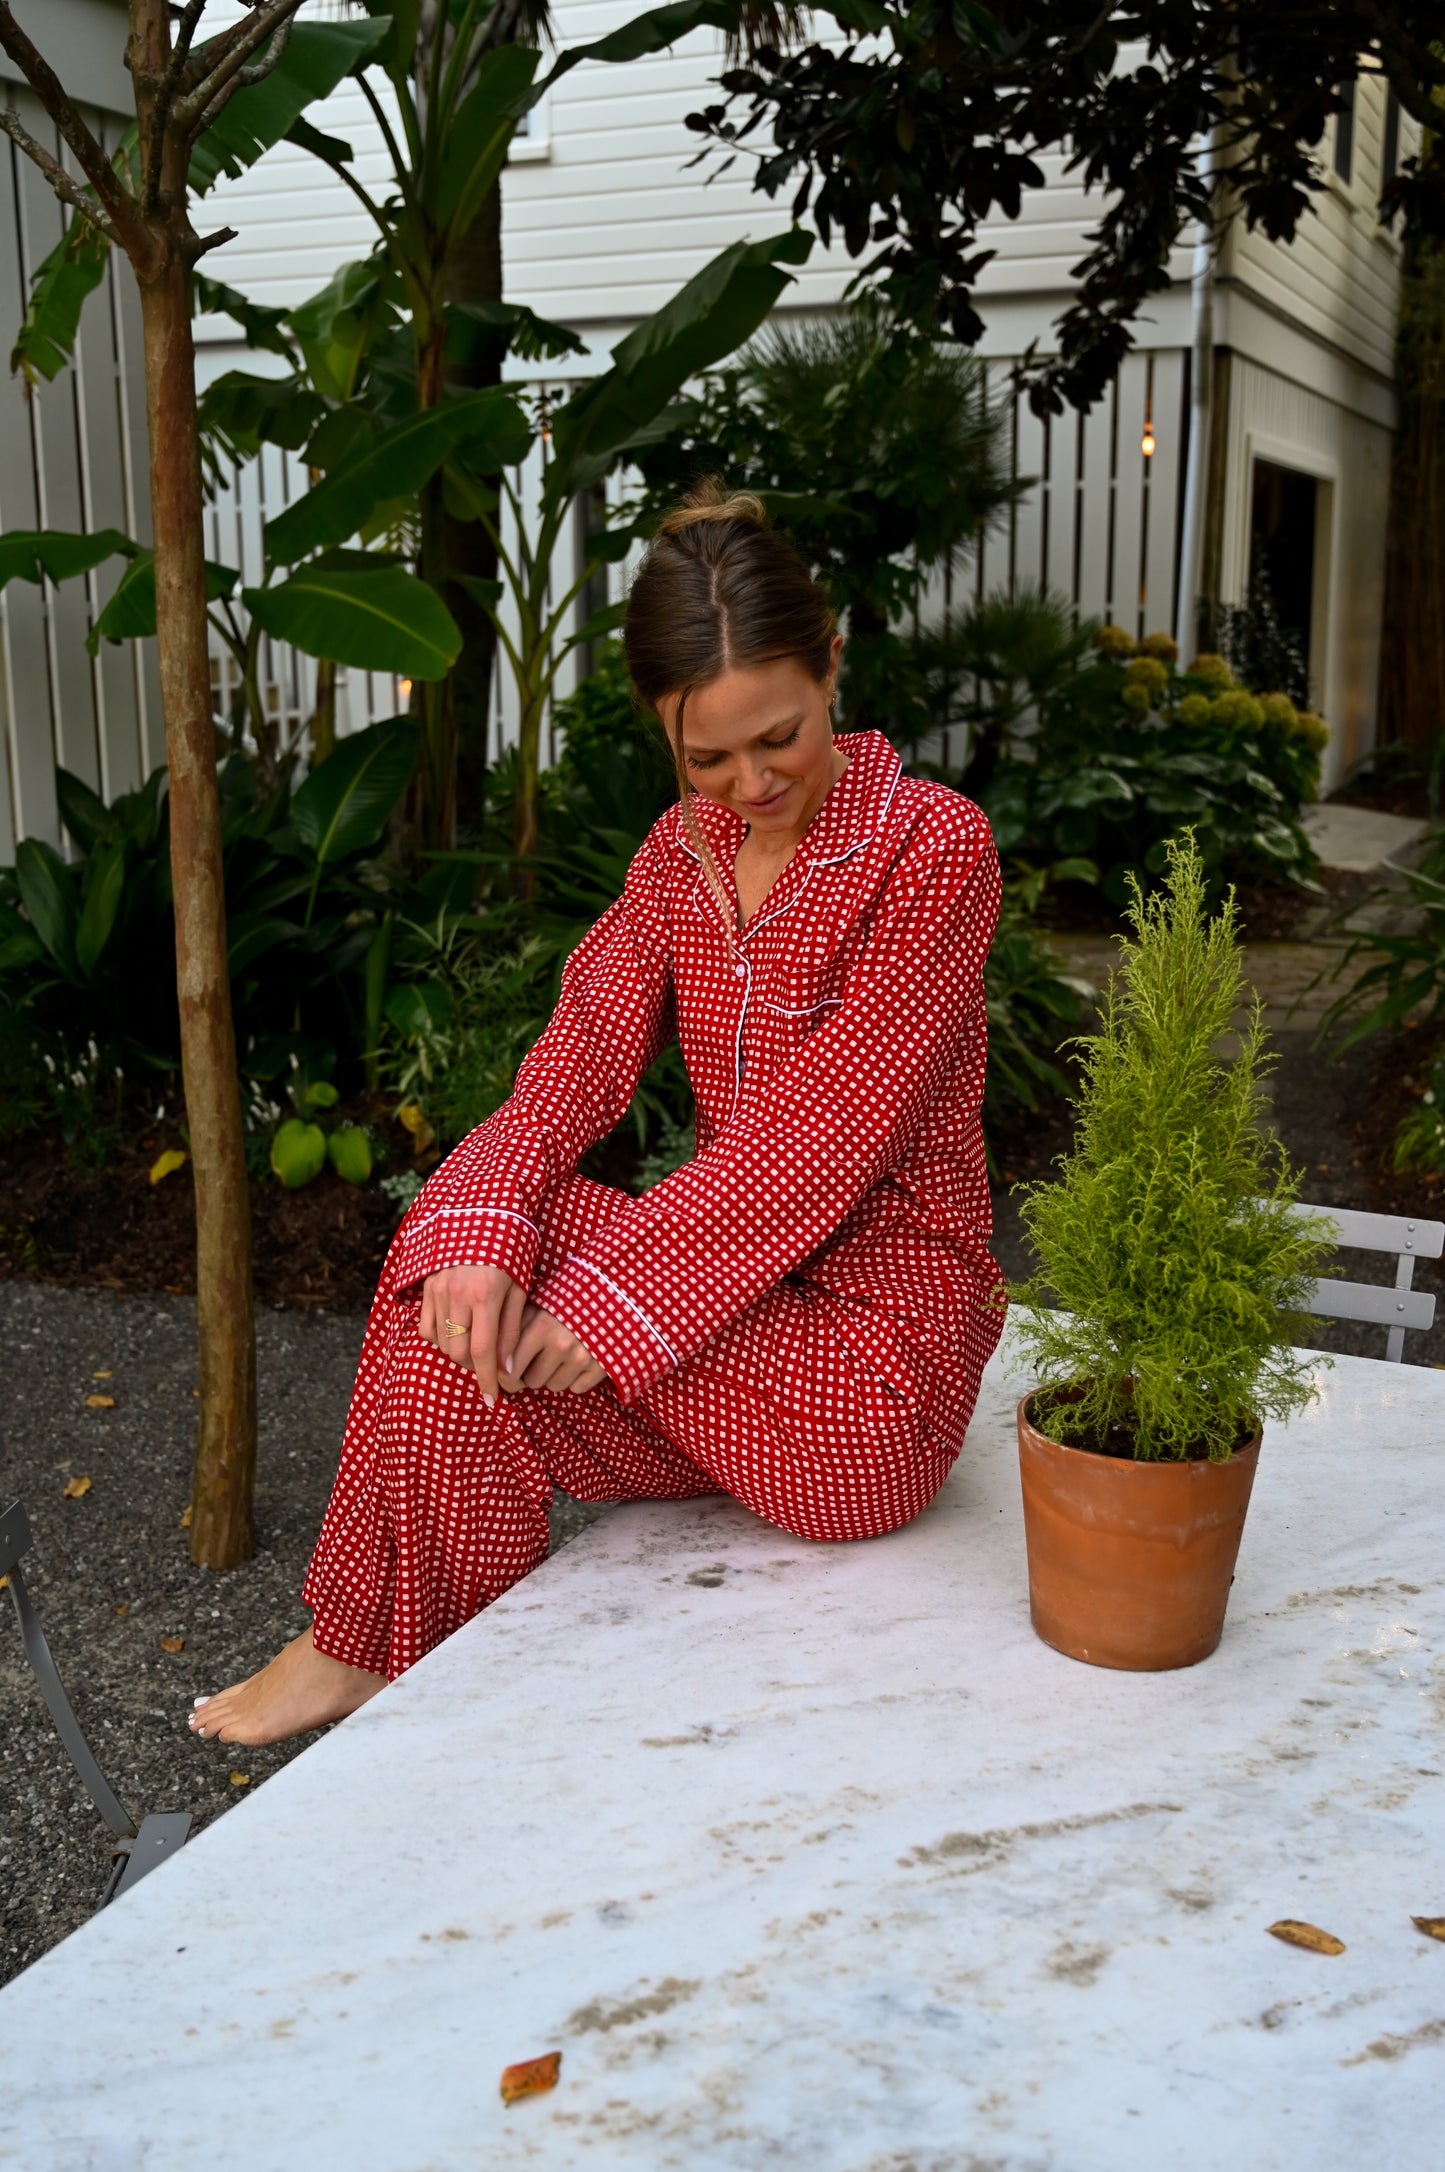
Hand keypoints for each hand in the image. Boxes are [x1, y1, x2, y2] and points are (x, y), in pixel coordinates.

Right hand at [419, 1264, 527, 1405]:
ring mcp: (437, 1291)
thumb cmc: (510, 1254)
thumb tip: (508, 1369)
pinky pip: (427, 1329)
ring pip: (443, 1345)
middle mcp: (457, 1295)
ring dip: (460, 1355)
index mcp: (485, 1295)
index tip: (494, 1400)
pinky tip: (459, 1334)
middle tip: (491, 1368)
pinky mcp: (427, 1288)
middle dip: (475, 1369)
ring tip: (478, 1349)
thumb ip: (511, 1330)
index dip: (488, 1380)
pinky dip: (441, 1340)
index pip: (483, 1352)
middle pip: (459, 1353)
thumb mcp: (519, 1289)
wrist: (483, 1218)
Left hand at [502, 1301, 605, 1396]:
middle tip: (537, 1360)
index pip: (508, 1370)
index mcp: (540, 1326)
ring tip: (559, 1356)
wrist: (611, 1294)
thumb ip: (514, 1328)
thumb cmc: (565, 1302)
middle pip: (530, 1382)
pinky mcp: (599, 1367)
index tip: (506, 1372)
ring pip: (553, 1386)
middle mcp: (560, 1343)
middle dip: (530, 1374)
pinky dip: (575, 1379)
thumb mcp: (537, 1305)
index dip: (504, 1375)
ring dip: (552, 1376)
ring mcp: (582, 1357)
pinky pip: (576, 1388)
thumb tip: (489, 1362)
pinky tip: (577, 1360)